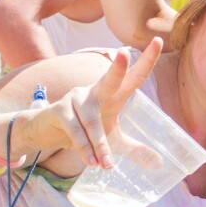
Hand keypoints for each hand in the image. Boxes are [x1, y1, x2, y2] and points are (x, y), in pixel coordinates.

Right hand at [21, 39, 162, 166]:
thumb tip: (159, 163)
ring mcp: (76, 98)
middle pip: (110, 79)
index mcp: (113, 94)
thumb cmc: (85, 131)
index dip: (146, 60)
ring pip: (92, 122)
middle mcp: (95, 91)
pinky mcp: (59, 110)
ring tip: (106, 165)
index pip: (133, 76)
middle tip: (124, 54)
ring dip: (100, 145)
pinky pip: (75, 130)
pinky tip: (91, 161)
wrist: (46, 133)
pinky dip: (85, 148)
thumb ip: (134, 149)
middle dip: (117, 68)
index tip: (159, 40)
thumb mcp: (113, 141)